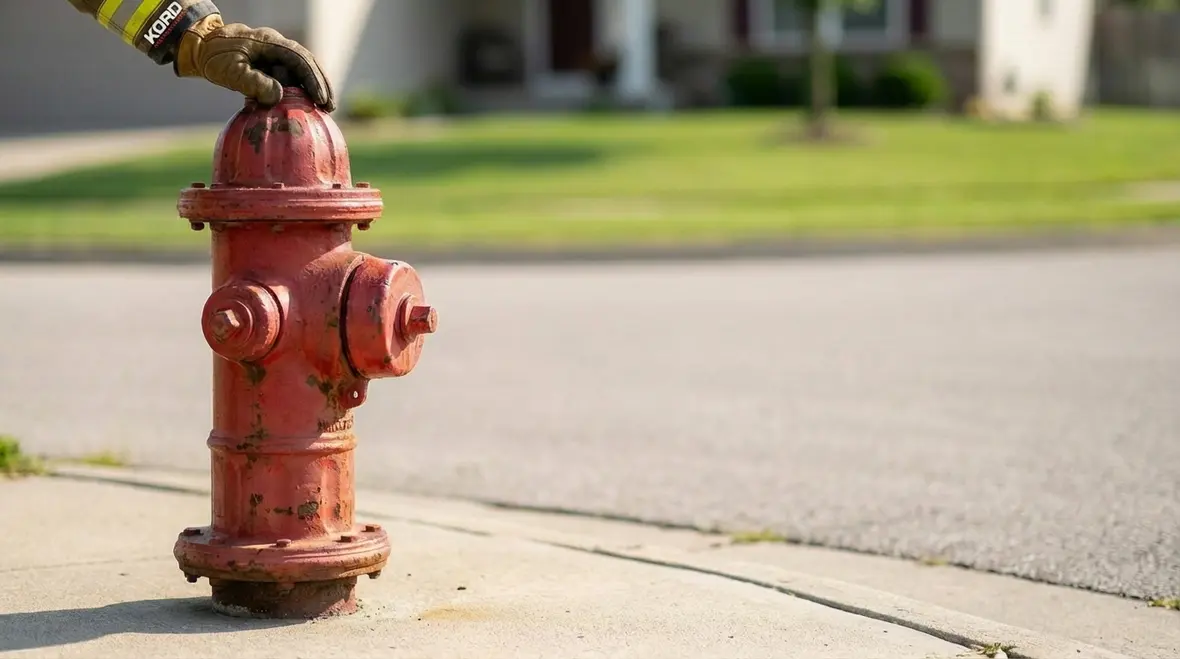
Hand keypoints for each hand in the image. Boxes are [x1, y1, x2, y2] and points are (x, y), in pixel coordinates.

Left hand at [175, 14, 334, 111]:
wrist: (201, 47)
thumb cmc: (214, 58)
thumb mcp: (230, 72)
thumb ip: (253, 83)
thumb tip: (279, 96)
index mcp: (270, 43)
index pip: (300, 59)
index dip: (313, 79)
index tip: (320, 99)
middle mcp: (277, 46)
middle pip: (308, 63)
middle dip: (321, 83)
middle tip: (330, 106)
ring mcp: (275, 54)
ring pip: (302, 69)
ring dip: (313, 87)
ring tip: (323, 108)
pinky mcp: (271, 65)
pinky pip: (291, 75)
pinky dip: (300, 89)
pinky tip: (305, 104)